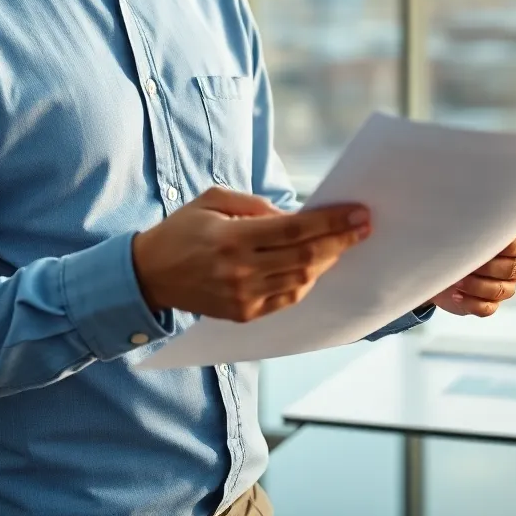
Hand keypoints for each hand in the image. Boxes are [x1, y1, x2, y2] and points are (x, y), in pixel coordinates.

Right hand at [131, 186, 370, 321]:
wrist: (150, 275)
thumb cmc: (182, 230)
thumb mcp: (212, 200)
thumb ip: (254, 205)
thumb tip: (294, 216)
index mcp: (232, 238)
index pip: (295, 230)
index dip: (331, 222)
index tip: (358, 213)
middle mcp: (241, 271)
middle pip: (306, 257)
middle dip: (342, 240)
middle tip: (365, 226)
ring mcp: (244, 298)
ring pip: (302, 279)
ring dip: (329, 261)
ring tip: (346, 243)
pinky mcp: (245, 315)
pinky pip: (288, 297)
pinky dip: (307, 279)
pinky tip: (317, 264)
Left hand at [430, 218, 515, 316]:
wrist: (433, 262)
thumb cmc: (448, 233)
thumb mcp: (457, 218)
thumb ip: (472, 213)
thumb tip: (466, 199)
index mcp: (512, 233)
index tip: (495, 233)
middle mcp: (515, 258)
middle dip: (493, 262)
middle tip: (470, 257)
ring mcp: (506, 281)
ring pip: (505, 288)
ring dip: (478, 284)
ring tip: (457, 278)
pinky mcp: (490, 301)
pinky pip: (489, 307)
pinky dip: (472, 302)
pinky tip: (457, 294)